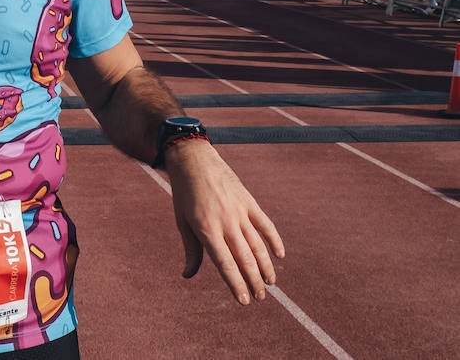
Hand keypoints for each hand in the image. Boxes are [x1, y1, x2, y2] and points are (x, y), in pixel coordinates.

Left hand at [165, 139, 283, 303]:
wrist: (194, 160)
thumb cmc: (184, 194)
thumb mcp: (182, 222)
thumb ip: (191, 250)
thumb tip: (187, 275)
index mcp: (206, 228)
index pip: (224, 263)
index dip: (235, 284)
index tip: (244, 301)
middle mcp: (225, 221)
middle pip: (244, 258)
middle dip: (253, 281)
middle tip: (260, 298)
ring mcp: (239, 211)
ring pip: (257, 245)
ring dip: (265, 266)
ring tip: (270, 283)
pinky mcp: (249, 201)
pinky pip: (265, 224)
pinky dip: (274, 240)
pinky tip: (279, 256)